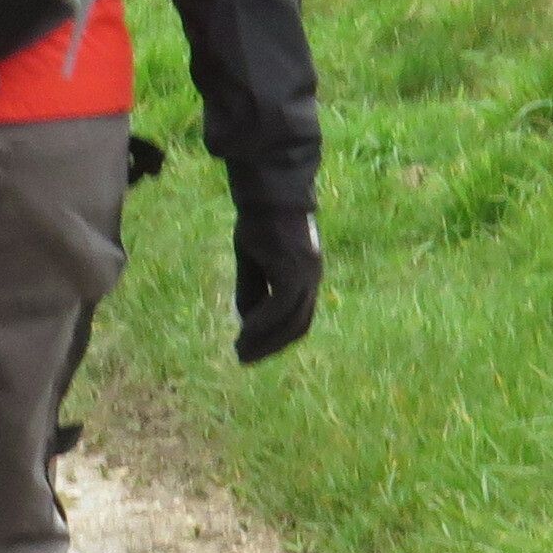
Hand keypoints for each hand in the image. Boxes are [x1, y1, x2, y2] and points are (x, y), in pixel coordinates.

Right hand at [233, 203, 322, 364]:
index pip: (298, 319)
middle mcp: (311, 279)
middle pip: (298, 326)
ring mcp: (305, 275)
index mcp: (305, 276)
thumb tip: (245, 319)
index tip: (252, 349)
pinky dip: (262, 324)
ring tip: (241, 351)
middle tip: (244, 359)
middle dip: (271, 347)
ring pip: (291, 321)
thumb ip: (252, 289)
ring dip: (266, 340)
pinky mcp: (292, 271)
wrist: (266, 194)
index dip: (277, 339)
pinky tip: (244, 331)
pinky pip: (279, 307)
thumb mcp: (252, 260)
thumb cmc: (259, 222)